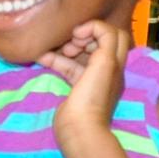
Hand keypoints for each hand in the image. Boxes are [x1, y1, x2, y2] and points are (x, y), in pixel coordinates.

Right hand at [38, 21, 122, 140]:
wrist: (80, 129)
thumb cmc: (94, 95)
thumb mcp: (105, 61)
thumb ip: (104, 38)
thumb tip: (86, 30)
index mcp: (117, 63)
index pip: (114, 34)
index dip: (96, 28)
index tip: (78, 34)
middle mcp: (107, 69)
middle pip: (97, 42)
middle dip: (80, 38)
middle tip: (67, 44)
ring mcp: (91, 79)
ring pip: (80, 54)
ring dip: (65, 48)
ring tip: (53, 50)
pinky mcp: (76, 88)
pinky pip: (67, 68)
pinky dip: (55, 60)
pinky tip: (40, 57)